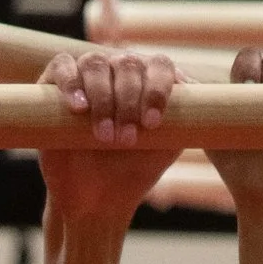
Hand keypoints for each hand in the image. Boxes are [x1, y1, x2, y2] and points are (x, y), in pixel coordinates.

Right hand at [40, 48, 181, 223]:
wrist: (96, 200)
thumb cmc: (133, 172)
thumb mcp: (167, 146)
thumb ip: (187, 120)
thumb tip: (209, 97)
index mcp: (147, 80)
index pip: (159, 65)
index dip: (157, 89)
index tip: (153, 123)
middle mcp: (118, 69)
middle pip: (128, 63)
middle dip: (129, 101)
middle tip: (127, 139)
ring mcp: (87, 75)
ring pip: (96, 63)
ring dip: (103, 99)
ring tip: (104, 136)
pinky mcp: (54, 84)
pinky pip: (63, 66)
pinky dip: (71, 83)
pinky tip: (79, 108)